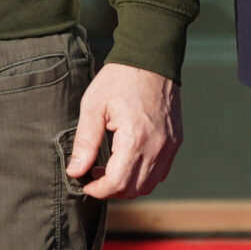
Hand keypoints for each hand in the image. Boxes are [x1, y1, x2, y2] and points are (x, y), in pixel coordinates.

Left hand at [66, 62, 181, 199]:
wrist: (151, 58)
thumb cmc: (119, 80)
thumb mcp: (93, 106)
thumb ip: (84, 142)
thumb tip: (75, 170)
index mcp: (134, 139)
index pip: (117, 183)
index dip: (98, 190)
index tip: (85, 184)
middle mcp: (157, 147)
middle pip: (133, 189)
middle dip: (111, 190)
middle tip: (94, 176)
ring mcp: (169, 146)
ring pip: (149, 184)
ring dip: (127, 186)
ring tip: (109, 169)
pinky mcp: (175, 142)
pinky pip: (161, 172)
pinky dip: (143, 176)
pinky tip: (127, 162)